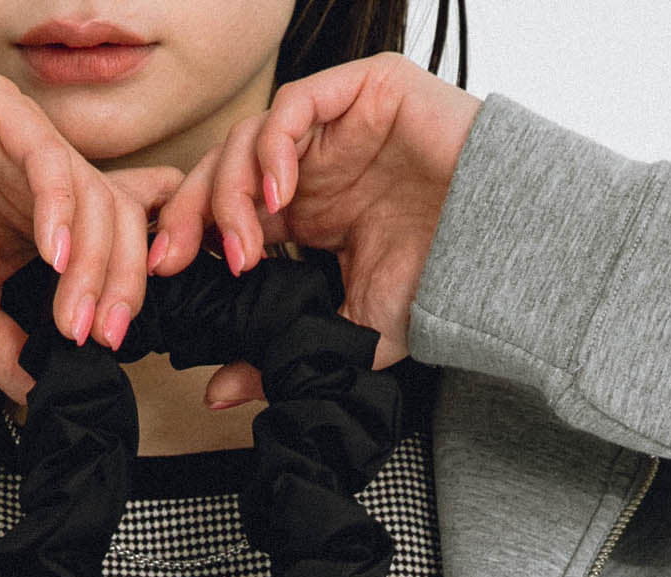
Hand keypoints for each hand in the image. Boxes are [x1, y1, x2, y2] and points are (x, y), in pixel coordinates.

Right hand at [0, 72, 184, 402]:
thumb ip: (19, 355)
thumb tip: (53, 393)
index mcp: (55, 214)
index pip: (126, 231)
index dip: (136, 280)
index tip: (118, 336)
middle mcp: (50, 174)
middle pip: (122, 218)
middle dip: (120, 285)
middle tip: (99, 336)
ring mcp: (29, 137)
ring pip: (95, 193)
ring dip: (92, 265)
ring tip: (70, 317)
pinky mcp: (0, 108)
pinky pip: (50, 159)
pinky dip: (60, 213)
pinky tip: (53, 259)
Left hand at [145, 52, 482, 408]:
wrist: (503, 255)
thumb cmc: (444, 287)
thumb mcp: (350, 334)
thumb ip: (283, 357)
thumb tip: (217, 392)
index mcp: (307, 216)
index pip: (228, 210)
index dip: (190, 236)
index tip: (167, 276)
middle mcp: (315, 167)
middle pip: (225, 170)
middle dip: (192, 214)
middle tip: (178, 260)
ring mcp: (336, 126)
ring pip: (250, 137)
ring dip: (231, 191)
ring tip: (243, 245)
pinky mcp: (363, 90)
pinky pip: (295, 106)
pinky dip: (273, 150)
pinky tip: (278, 197)